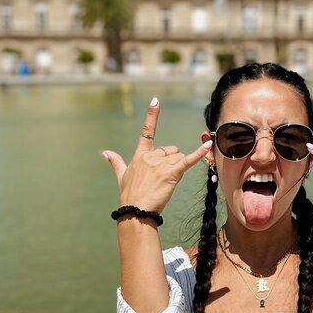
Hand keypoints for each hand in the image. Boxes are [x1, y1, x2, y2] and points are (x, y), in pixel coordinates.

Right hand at [101, 98, 211, 213]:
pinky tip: (208, 145)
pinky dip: (199, 153)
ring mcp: (161, 164)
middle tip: (163, 178)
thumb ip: (116, 162)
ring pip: (179, 158)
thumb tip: (105, 153)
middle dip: (171, 161)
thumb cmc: (129, 195)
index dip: (152, 116)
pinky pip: (188, 160)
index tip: (156, 101)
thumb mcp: (121, 176)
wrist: (136, 211)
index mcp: (140, 155)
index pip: (146, 132)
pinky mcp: (172, 173)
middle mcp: (150, 156)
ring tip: (167, 183)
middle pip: (170, 150)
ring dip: (178, 168)